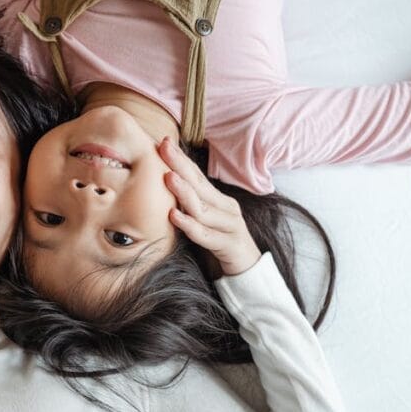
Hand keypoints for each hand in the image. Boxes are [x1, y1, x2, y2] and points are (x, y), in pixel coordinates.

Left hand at [158, 138, 260, 276]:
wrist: (248, 269)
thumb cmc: (219, 242)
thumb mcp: (203, 220)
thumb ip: (188, 205)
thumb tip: (162, 187)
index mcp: (218, 200)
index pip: (196, 175)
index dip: (181, 159)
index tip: (163, 142)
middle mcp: (226, 208)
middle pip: (200, 185)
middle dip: (181, 165)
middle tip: (164, 148)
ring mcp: (230, 225)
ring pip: (203, 208)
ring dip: (185, 192)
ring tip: (168, 178)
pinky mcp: (229, 245)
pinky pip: (206, 235)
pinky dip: (190, 225)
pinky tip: (174, 216)